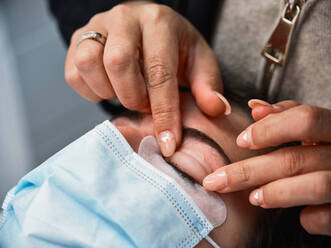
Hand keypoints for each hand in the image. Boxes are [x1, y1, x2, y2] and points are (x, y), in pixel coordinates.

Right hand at [65, 1, 229, 156]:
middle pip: (118, 63)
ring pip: (89, 64)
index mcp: (159, 21)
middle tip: (146, 105)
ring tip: (127, 93)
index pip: (159, 71)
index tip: (168, 144)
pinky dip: (91, 91)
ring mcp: (97, 26)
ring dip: (109, 92)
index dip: (164, 113)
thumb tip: (216, 110)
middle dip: (133, 98)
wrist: (148, 27)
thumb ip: (207, 85)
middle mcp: (125, 17)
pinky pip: (73, 73)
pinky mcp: (78, 39)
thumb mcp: (199, 61)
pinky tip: (111, 88)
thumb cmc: (175, 47)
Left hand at [203, 100, 330, 235]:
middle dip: (248, 171)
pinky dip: (309, 218)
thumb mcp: (315, 126)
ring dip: (276, 193)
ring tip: (253, 198)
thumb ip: (287, 115)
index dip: (270, 129)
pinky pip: (328, 216)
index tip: (240, 141)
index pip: (305, 119)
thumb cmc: (328, 146)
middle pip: (294, 159)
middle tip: (215, 181)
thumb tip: (254, 108)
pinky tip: (297, 215)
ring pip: (314, 186)